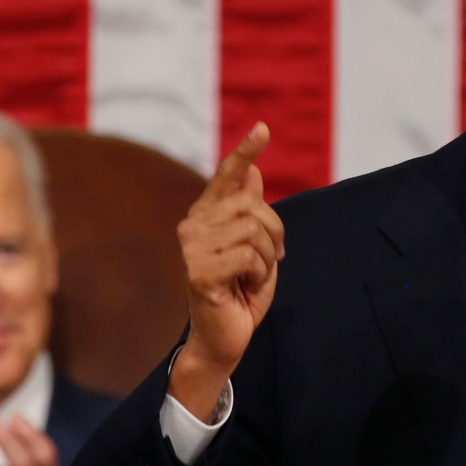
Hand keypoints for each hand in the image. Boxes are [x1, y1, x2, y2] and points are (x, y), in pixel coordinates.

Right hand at [172, 122, 284, 419]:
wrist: (226, 336)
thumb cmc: (241, 291)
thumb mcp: (255, 246)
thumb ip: (249, 211)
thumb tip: (253, 171)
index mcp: (204, 216)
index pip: (226, 176)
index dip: (246, 151)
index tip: (264, 128)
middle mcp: (191, 226)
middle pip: (252, 204)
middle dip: (274, 231)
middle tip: (272, 257)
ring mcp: (191, 248)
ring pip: (253, 229)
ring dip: (267, 256)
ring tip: (253, 275)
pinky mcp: (199, 272)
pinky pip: (249, 255)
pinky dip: (260, 272)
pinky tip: (246, 286)